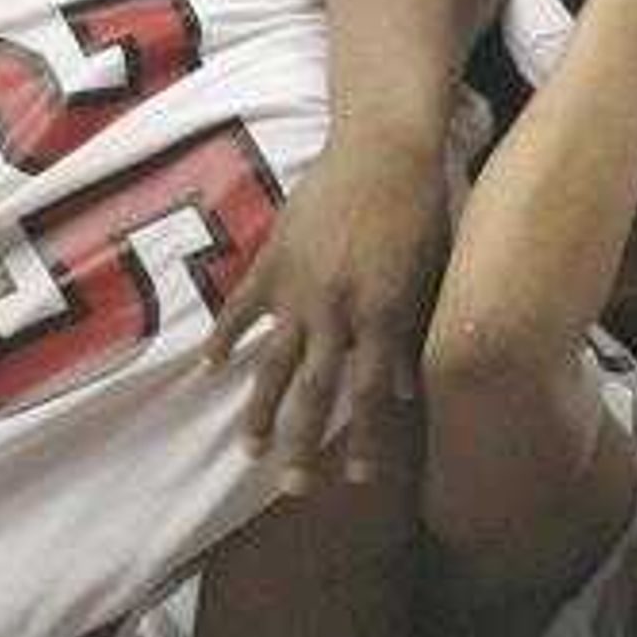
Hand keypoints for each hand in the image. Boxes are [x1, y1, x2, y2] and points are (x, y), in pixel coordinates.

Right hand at [204, 131, 447, 494]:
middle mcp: (338, 311)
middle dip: (305, 445)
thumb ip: (411, 335)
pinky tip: (206, 368)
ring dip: (260, 410)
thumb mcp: (431, 275)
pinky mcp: (272, 261)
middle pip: (316, 393)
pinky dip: (222, 337)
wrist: (384, 147)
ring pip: (273, 363)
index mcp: (383, 316)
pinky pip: (241, 308)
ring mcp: (299, 287)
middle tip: (293, 488)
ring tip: (248, 449)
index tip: (357, 480)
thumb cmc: (422, 208)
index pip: (371, 396)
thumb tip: (404, 393)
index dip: (363, 442)